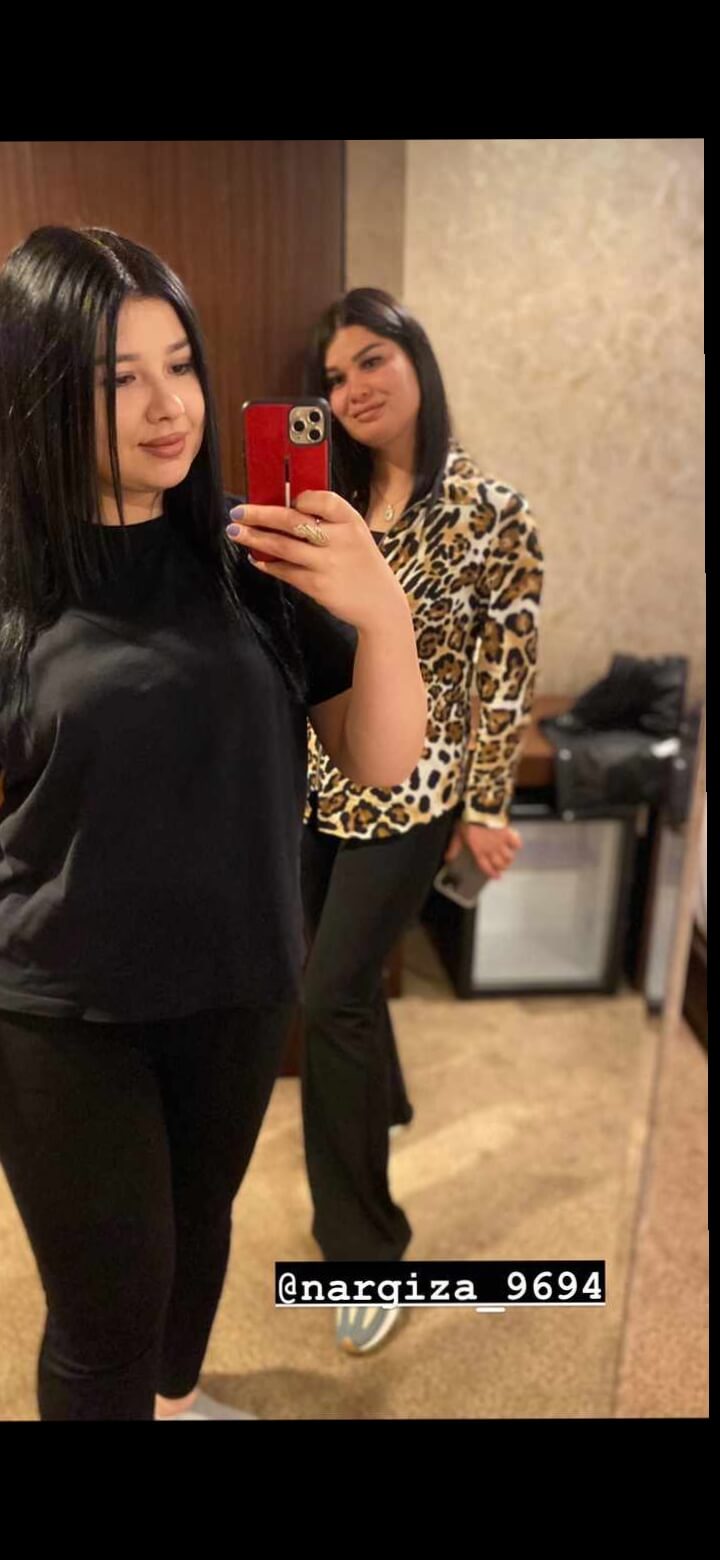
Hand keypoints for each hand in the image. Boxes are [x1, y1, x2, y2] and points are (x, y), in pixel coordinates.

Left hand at [226, 491, 405, 632]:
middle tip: (237, 512)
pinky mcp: (318, 585)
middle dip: (259, 514)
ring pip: (282, 545)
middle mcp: (340, 539)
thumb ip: (326, 521)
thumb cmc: (361, 564)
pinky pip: (285, 571)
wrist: (380, 604)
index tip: (283, 499)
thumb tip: (283, 507)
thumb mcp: (354, 535)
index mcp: (350, 521)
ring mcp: (328, 563)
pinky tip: (256, 558)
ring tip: (235, 532)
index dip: (299, 497)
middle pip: (292, 520)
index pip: (321, 499)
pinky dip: (267, 564)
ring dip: (254, 538)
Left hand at [445, 821, 521, 880]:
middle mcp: (491, 850)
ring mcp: (501, 843)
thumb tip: (448, 859)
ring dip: (509, 859)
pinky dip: (516, 845)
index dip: (492, 873)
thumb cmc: (467, 822)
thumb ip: (454, 848)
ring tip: (509, 857)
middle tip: (502, 866)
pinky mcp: (509, 834)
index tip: (497, 877)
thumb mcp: (457, 835)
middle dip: (502, 867)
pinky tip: (515, 844)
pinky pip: (516, 844)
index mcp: (478, 852)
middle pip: (500, 864)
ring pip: (509, 857)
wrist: (480, 810)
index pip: (486, 867)